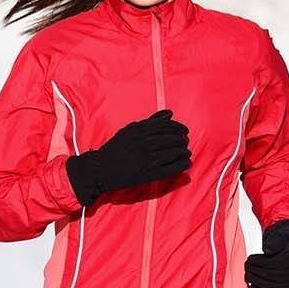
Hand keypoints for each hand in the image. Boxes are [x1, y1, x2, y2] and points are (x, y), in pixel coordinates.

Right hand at [64, 109, 191, 205]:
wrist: (101, 169)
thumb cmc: (116, 148)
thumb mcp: (130, 130)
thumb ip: (150, 121)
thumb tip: (170, 113)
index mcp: (140, 130)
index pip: (167, 126)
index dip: (179, 128)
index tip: (185, 132)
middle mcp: (145, 143)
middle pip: (173, 139)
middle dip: (182, 141)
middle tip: (185, 143)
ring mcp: (147, 158)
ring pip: (174, 153)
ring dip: (184, 152)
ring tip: (187, 153)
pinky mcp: (148, 173)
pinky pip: (170, 168)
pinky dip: (181, 165)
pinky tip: (186, 164)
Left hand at [246, 221, 288, 287]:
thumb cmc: (284, 243)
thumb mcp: (281, 236)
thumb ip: (274, 240)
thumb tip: (268, 250)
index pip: (275, 263)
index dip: (259, 262)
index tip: (249, 259)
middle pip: (274, 275)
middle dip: (256, 272)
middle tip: (246, 268)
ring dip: (258, 283)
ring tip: (247, 277)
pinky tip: (253, 287)